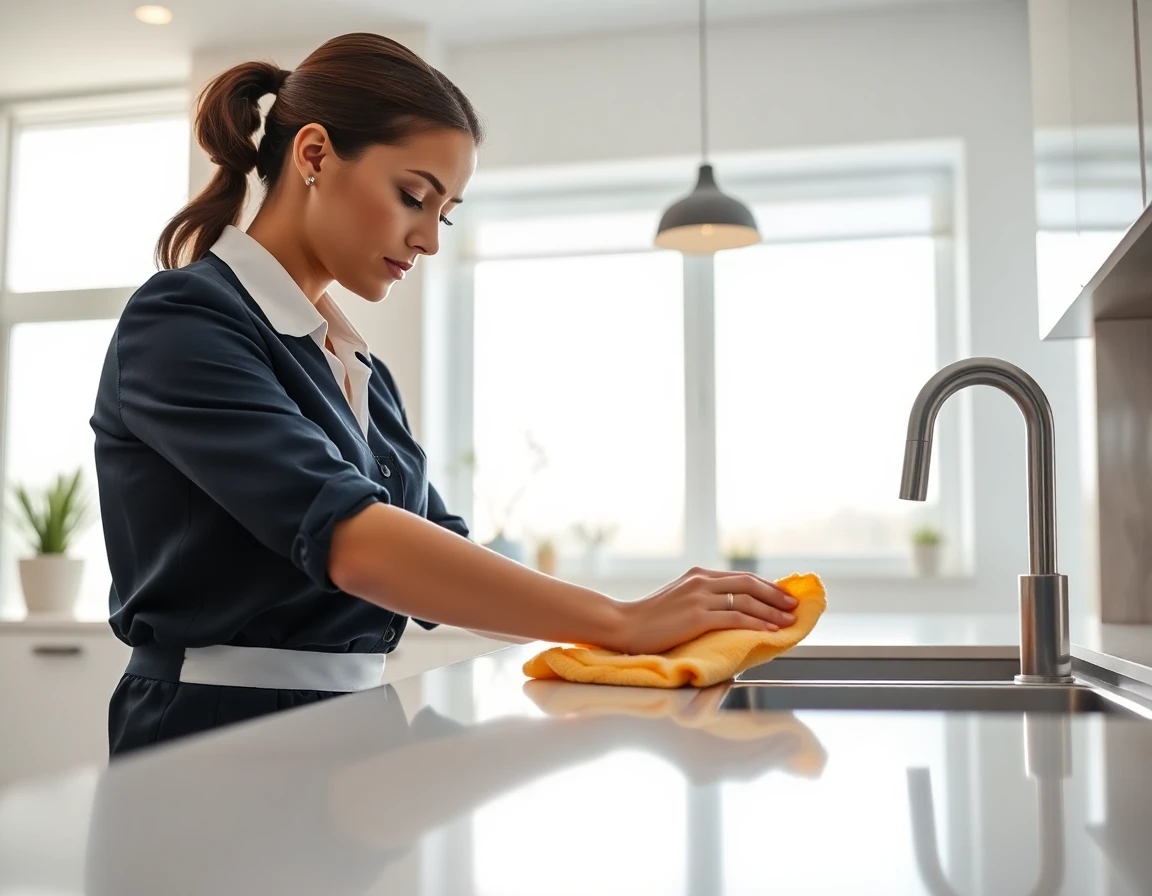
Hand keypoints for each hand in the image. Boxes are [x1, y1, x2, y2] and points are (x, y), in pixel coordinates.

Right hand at [606, 567, 798, 654]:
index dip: (767, 586)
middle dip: (776, 596)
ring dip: (772, 612)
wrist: (624, 625)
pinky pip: (735, 617)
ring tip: (788, 620)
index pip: (742, 577)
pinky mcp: (696, 616)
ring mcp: (699, 598)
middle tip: (794, 605)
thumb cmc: (650, 618)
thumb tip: (731, 605)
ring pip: (746, 601)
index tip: (784, 595)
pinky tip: (769, 629)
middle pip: (749, 584)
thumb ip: (703, 596)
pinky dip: (757, 623)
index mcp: (699, 574)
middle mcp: (701, 581)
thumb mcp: (680, 597)